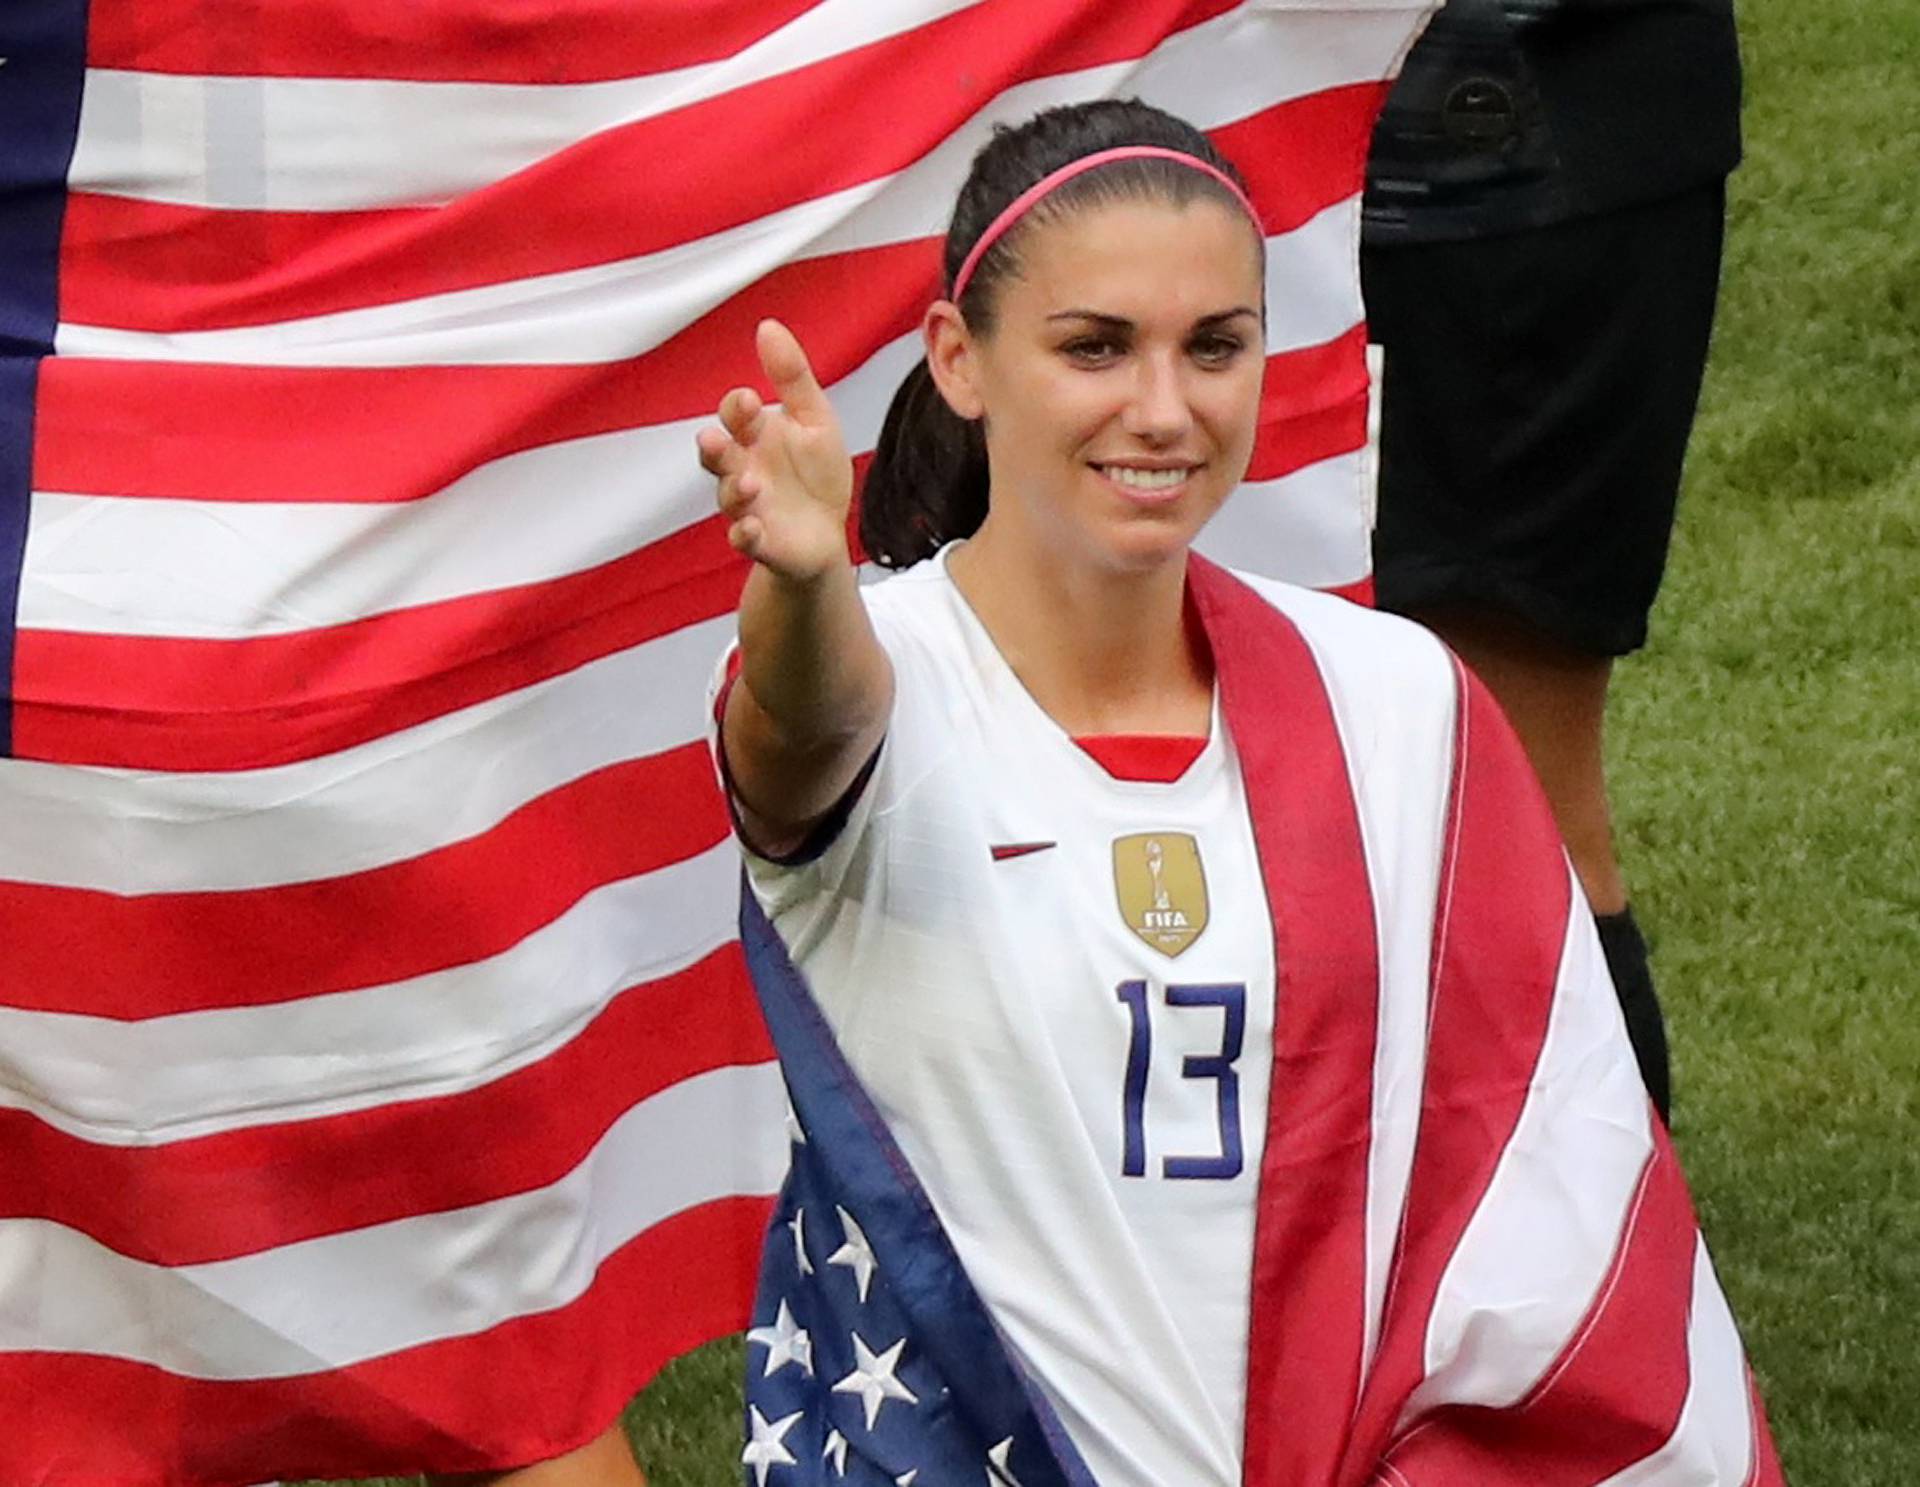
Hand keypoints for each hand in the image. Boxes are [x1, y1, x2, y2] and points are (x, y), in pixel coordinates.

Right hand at [697, 319, 853, 583]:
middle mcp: (741, 468)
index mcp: (754, 435)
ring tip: (750, 484)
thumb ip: (792, 376)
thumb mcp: (814, 418)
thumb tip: (767, 325)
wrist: (826, 532)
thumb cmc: (815, 472)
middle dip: (714, 448)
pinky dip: (744, 535)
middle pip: (717, 456)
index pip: (734, 415)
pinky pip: (743, 539)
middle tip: (716, 440)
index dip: (737, 409)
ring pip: (728, 497)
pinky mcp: (759, 542)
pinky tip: (751, 528)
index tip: (751, 400)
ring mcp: (747, 506)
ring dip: (734, 490)